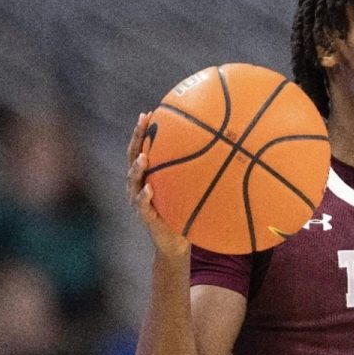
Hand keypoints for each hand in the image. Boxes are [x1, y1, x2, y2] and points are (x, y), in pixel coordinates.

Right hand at [127, 112, 189, 258]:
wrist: (176, 241)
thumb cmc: (184, 210)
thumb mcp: (189, 189)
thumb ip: (196, 172)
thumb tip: (221, 151)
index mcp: (148, 175)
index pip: (142, 148)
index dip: (142, 131)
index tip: (148, 113)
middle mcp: (139, 184)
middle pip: (133, 157)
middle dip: (136, 138)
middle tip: (143, 122)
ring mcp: (138, 200)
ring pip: (133, 180)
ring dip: (137, 168)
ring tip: (143, 157)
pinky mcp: (145, 216)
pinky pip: (142, 205)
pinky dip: (145, 196)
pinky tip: (149, 188)